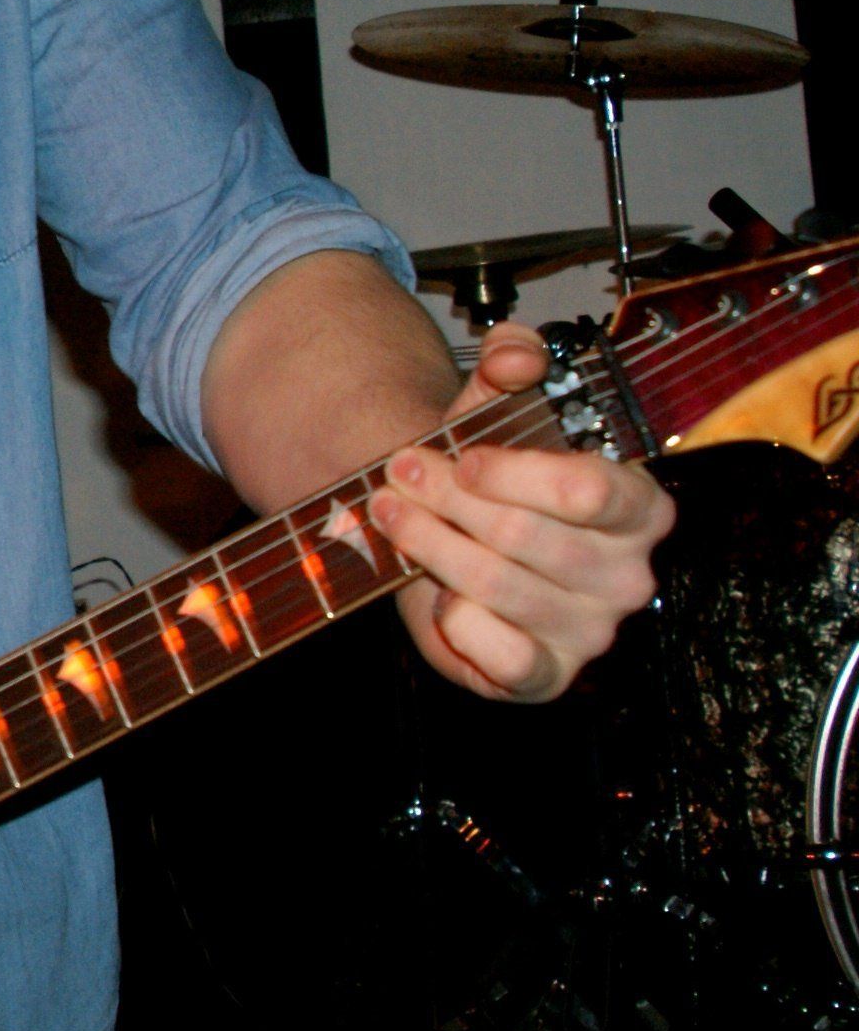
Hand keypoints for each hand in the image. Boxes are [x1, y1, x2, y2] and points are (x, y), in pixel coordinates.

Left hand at [381, 321, 670, 699]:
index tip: (462, 455)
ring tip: (391, 514)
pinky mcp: (548, 676)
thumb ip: (509, 363)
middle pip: (528, 536)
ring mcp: (592, 631)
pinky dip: (457, 624)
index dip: (513, 471)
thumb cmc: (483, 474)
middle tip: (399, 475)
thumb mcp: (493, 405)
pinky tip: (439, 597)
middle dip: (448, 500)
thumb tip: (514, 353)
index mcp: (639, 507)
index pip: (591, 489)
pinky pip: (503, 656)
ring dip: (430, 544)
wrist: (448, 531)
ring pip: (499, 586)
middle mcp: (628, 575)